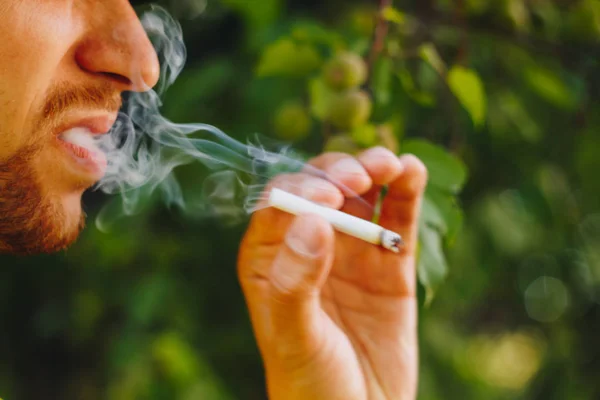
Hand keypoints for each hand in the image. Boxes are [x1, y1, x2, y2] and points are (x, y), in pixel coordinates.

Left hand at [238, 147, 427, 399]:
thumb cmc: (311, 384)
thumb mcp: (294, 337)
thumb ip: (295, 281)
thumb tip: (311, 220)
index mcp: (271, 259)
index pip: (279, 204)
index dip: (302, 190)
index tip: (328, 199)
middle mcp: (309, 246)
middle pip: (321, 189)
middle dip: (338, 173)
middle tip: (358, 178)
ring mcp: (351, 252)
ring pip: (361, 197)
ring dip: (373, 171)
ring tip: (390, 166)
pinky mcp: (390, 265)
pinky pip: (397, 220)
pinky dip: (405, 193)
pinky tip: (411, 170)